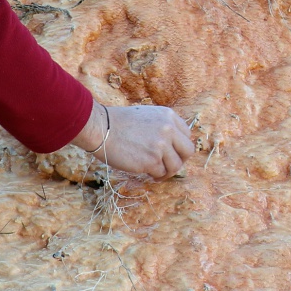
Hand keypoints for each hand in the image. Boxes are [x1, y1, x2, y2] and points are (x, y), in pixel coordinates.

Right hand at [72, 103, 194, 179]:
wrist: (101, 128)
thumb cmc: (119, 122)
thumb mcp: (147, 115)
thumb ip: (162, 126)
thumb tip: (172, 144)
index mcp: (168, 116)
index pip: (186, 135)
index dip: (179, 146)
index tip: (171, 153)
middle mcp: (169, 129)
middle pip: (188, 151)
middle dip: (179, 160)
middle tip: (168, 166)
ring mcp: (161, 145)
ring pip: (176, 165)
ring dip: (167, 172)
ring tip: (156, 172)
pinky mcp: (151, 160)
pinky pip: (160, 173)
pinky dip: (155, 175)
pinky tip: (146, 173)